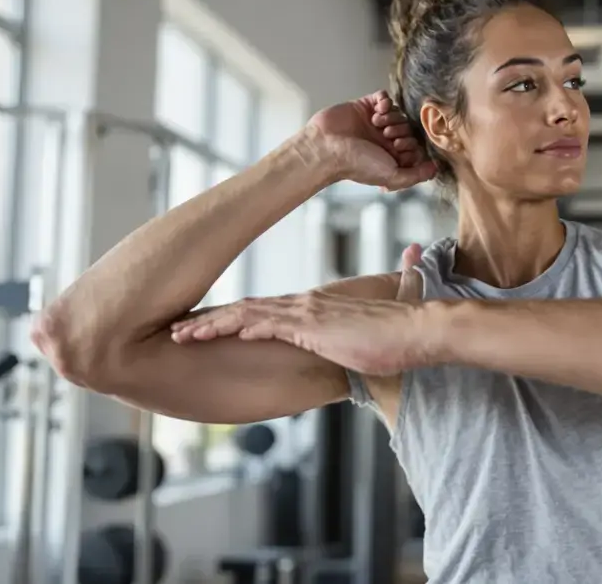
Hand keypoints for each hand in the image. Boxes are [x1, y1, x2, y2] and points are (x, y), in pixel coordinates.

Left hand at [169, 244, 429, 374]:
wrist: (423, 330)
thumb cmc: (405, 334)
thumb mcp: (382, 326)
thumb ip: (380, 300)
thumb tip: (404, 267)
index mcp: (317, 307)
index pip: (266, 310)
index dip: (234, 317)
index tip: (207, 325)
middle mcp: (307, 305)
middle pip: (248, 309)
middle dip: (210, 320)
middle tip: (179, 329)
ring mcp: (308, 314)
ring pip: (247, 315)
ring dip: (211, 324)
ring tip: (181, 334)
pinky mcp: (312, 327)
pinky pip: (266, 324)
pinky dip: (239, 326)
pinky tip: (217, 332)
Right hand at [304, 90, 435, 189]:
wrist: (327, 148)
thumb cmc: (356, 165)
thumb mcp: (392, 176)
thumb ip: (415, 175)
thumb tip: (435, 169)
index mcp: (391, 155)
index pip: (415, 144)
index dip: (411, 143)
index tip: (397, 147)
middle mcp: (384, 139)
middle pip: (408, 126)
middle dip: (401, 129)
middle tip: (387, 135)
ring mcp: (374, 122)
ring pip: (398, 111)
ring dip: (392, 116)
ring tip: (377, 124)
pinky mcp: (364, 106)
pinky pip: (383, 97)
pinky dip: (384, 100)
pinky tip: (377, 109)